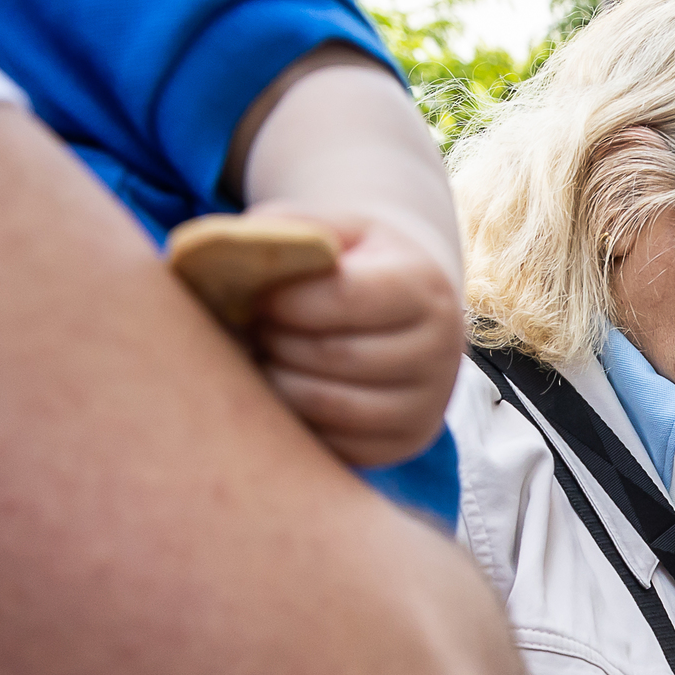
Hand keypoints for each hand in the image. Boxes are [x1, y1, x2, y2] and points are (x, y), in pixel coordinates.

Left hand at [243, 205, 462, 467]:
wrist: (407, 310)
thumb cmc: (354, 265)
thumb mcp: (332, 230)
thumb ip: (289, 230)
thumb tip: (232, 251)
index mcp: (426, 286)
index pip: (347, 297)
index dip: (286, 299)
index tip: (258, 297)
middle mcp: (442, 350)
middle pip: (337, 355)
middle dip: (278, 340)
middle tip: (256, 328)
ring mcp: (429, 404)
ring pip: (332, 405)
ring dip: (280, 382)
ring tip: (267, 356)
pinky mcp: (407, 443)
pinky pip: (338, 444)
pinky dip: (298, 420)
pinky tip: (288, 388)